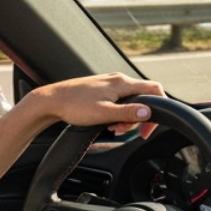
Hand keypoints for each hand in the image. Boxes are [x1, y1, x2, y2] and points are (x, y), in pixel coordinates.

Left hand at [28, 72, 164, 137]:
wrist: (51, 100)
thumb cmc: (74, 106)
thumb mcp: (104, 113)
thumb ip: (128, 113)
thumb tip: (148, 112)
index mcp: (122, 83)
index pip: (154, 90)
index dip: (158, 110)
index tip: (147, 129)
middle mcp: (118, 80)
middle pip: (142, 99)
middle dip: (136, 118)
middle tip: (122, 130)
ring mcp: (109, 84)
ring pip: (129, 101)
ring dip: (125, 118)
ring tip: (112, 127)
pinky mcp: (101, 89)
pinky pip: (118, 101)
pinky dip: (117, 113)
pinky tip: (106, 122)